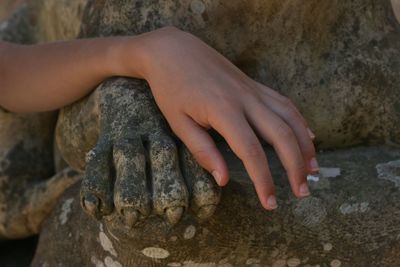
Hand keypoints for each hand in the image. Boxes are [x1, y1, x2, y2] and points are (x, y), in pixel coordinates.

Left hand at [124, 27, 318, 209]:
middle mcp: (246, 100)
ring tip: (313, 170)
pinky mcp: (255, 84)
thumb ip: (203, 151)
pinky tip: (308, 136)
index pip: (252, 152)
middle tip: (302, 192)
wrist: (173, 50)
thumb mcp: (178, 122)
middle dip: (296, 167)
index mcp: (224, 111)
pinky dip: (300, 121)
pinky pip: (285, 103)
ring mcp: (253, 90)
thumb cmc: (171, 87)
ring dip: (305, 145)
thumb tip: (224, 180)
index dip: (264, 180)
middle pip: (282, 136)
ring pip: (290, 118)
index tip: (270, 203)